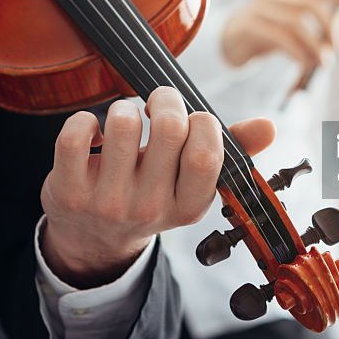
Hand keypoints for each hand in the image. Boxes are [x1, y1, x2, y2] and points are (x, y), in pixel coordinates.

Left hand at [40, 87, 275, 287]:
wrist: (91, 240)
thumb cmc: (150, 195)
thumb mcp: (190, 184)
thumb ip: (230, 152)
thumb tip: (270, 126)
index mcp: (188, 206)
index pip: (205, 151)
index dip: (200, 120)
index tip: (191, 120)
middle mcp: (149, 208)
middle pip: (167, 128)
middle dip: (165, 98)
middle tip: (157, 102)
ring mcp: (106, 201)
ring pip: (121, 123)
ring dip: (124, 107)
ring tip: (125, 120)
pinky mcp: (67, 190)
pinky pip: (75, 134)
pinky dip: (85, 119)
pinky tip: (94, 132)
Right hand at [221, 0, 338, 69]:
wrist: (228, 39)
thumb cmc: (268, 33)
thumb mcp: (292, 27)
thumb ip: (312, 29)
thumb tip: (337, 43)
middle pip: (309, 3)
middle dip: (329, 27)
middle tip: (338, 48)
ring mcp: (259, 9)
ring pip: (295, 22)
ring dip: (314, 45)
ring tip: (322, 63)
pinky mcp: (248, 26)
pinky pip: (278, 37)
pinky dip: (296, 52)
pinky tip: (303, 64)